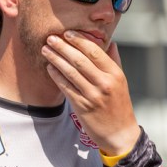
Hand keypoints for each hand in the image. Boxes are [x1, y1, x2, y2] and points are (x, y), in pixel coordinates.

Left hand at [42, 30, 141, 156]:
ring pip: (70, 72)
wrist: (119, 134)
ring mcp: (93, 96)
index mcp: (115, 74)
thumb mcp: (121, 81)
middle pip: (80, 60)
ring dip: (56, 59)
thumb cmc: (119, 105)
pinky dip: (56, 76)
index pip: (95, 52)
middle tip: (50, 38)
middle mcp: (105, 83)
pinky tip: (49, 68)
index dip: (79, 40)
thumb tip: (110, 42)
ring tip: (45, 50)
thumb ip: (114, 61)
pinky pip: (66, 87)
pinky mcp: (82, 107)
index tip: (67, 33)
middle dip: (63, 47)